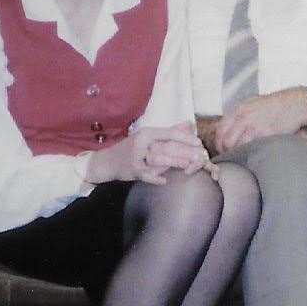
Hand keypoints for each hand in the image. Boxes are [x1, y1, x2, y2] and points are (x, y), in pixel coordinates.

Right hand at [89, 124, 210, 185]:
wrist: (107, 161)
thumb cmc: (131, 148)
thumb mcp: (149, 137)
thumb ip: (170, 132)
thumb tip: (189, 124)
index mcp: (147, 133)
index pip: (169, 133)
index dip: (185, 138)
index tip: (198, 142)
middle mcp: (141, 143)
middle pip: (166, 146)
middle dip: (184, 151)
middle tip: (199, 156)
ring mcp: (136, 157)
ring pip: (157, 158)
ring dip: (172, 162)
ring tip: (187, 165)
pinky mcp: (131, 170)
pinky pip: (145, 175)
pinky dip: (154, 178)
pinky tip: (164, 181)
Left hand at [213, 87, 306, 153]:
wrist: (295, 104)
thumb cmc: (274, 105)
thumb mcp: (252, 103)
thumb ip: (238, 116)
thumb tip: (225, 130)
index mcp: (239, 109)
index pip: (220, 130)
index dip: (219, 143)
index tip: (223, 149)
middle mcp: (244, 117)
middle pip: (226, 141)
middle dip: (227, 151)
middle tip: (232, 156)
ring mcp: (255, 126)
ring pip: (238, 147)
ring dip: (239, 153)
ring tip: (244, 156)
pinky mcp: (267, 134)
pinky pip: (253, 148)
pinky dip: (252, 153)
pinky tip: (256, 152)